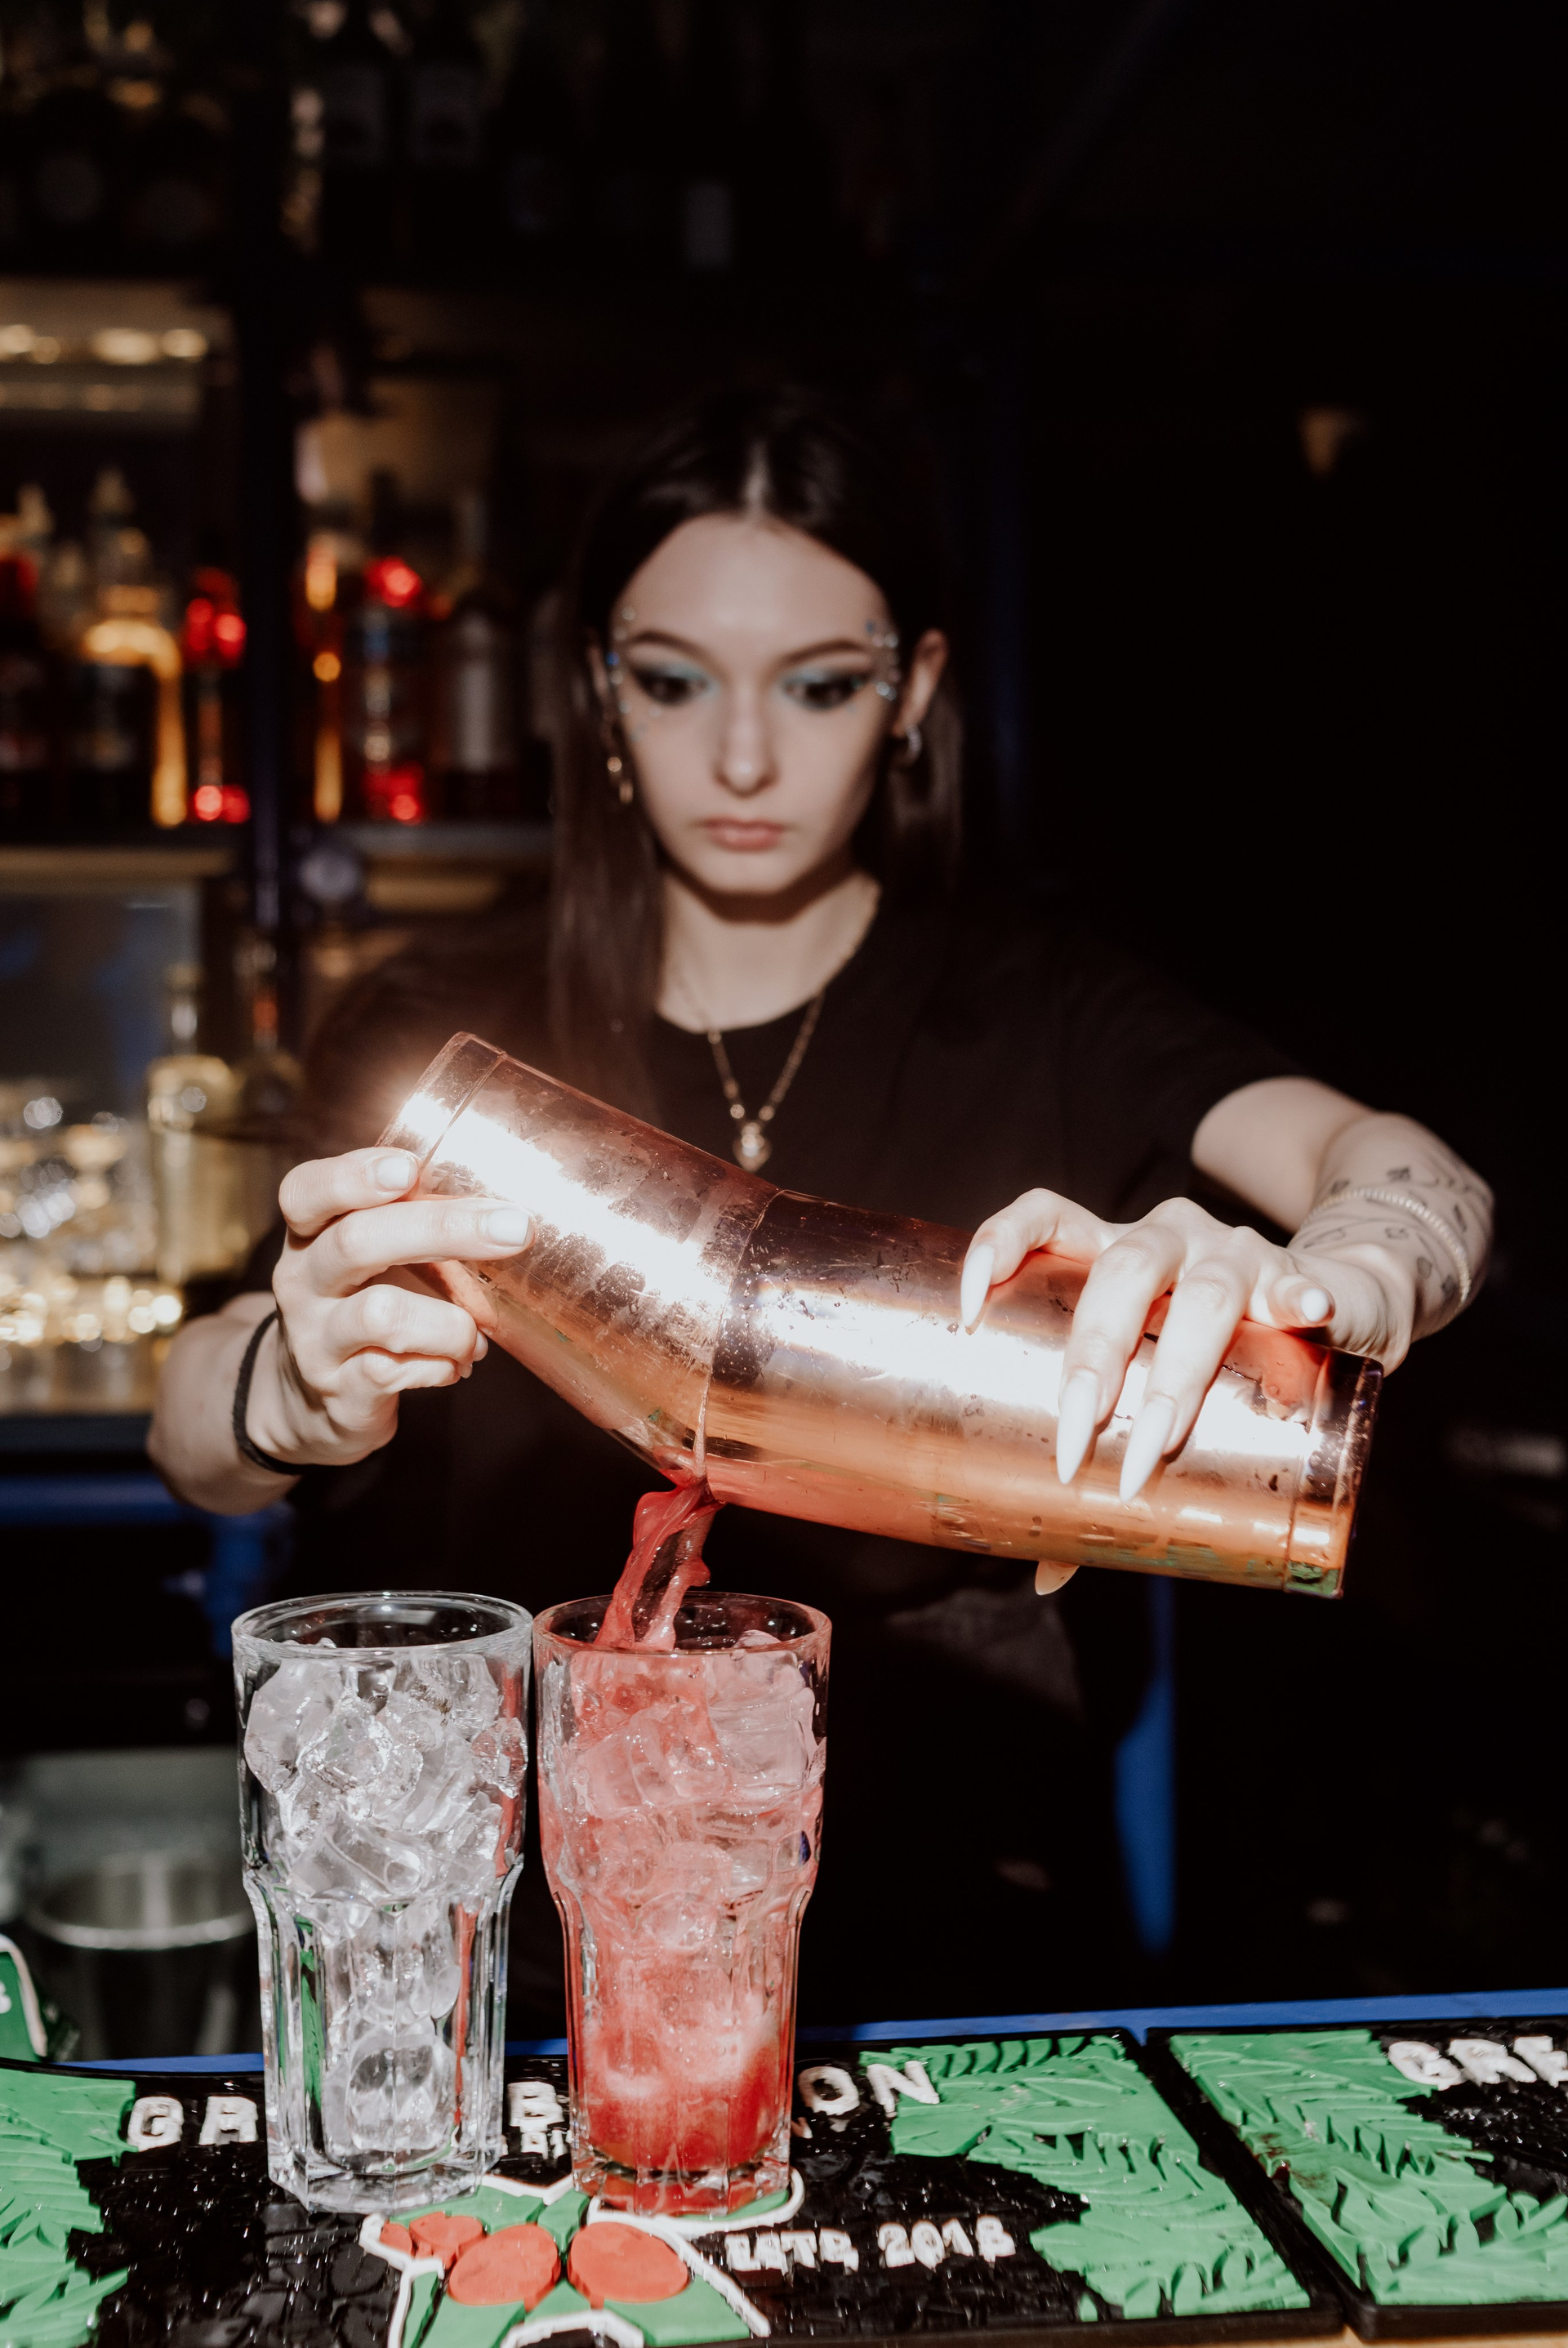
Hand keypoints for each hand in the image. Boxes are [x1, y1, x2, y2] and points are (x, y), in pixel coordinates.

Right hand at [247, 1147, 533, 1469]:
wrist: (312, 1403)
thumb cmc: (362, 1308)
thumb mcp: (369, 1260)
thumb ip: (414, 1225)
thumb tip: (507, 1212)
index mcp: (310, 1236)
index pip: (306, 1193)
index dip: (352, 1176)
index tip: (408, 1167)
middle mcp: (302, 1283)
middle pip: (357, 1242)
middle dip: (444, 1229)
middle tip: (515, 1229)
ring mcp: (315, 1341)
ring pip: (381, 1314)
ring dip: (450, 1322)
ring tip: (477, 1335)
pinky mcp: (340, 1393)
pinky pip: (392, 1373)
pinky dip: (440, 1366)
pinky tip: (456, 1366)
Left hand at [960, 1189, 1407, 1505]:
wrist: (1332, 1301)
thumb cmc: (1211, 1353)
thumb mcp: (1148, 1394)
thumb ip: (1102, 1466)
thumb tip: (1048, 1571)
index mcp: (1111, 1254)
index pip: (1046, 1216)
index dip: (1002, 1243)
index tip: (970, 1305)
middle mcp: (1166, 1241)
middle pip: (1121, 1270)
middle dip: (1093, 1351)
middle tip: (1076, 1430)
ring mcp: (1235, 1256)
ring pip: (1202, 1291)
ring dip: (1178, 1368)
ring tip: (1161, 1431)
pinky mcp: (1300, 1280)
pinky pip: (1299, 1282)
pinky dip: (1300, 1295)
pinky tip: (1306, 1308)